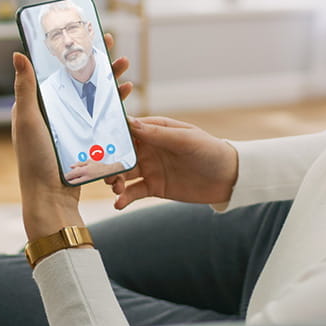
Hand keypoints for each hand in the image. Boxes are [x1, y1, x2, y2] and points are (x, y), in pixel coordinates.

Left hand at [11, 33, 130, 240]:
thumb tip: (18, 53)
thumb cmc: (35, 161)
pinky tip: (126, 97)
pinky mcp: (85, 141)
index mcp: (38, 105)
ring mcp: (71, 128)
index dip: (72, 50)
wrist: (51, 200)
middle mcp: (55, 114)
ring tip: (126, 67)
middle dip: (98, 60)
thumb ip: (26, 88)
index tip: (86, 33)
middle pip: (80, 80)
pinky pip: (102, 118)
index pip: (58, 70)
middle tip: (112, 43)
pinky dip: (115, 106)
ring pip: (94, 97)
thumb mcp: (29, 120)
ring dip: (110, 81)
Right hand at [106, 117, 238, 208]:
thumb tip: (130, 122)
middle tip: (99, 171)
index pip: (127, 129)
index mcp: (155, 130)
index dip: (110, 134)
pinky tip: (118, 203)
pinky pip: (133, 192)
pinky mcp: (154, 187)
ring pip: (123, 173)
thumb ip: (158, 133)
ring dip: (114, 179)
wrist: (229, 178)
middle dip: (107, 161)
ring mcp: (149, 168)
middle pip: (120, 153)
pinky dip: (124, 198)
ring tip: (115, 187)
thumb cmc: (210, 151)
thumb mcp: (186, 140)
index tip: (95, 142)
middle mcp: (148, 148)